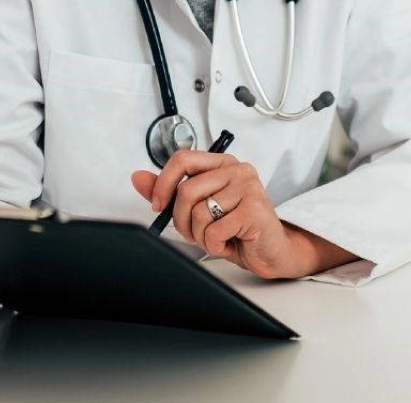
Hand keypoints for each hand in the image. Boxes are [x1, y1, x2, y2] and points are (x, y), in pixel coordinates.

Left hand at [131, 152, 349, 278]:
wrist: (272, 251)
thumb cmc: (237, 228)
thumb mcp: (199, 209)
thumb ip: (170, 192)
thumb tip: (139, 178)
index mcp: (223, 164)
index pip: (182, 158)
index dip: (163, 183)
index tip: (158, 205)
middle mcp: (238, 170)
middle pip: (186, 191)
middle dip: (182, 220)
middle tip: (195, 232)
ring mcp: (248, 188)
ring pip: (198, 213)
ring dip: (201, 236)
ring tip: (217, 237)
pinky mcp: (254, 210)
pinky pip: (214, 231)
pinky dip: (215, 245)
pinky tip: (229, 242)